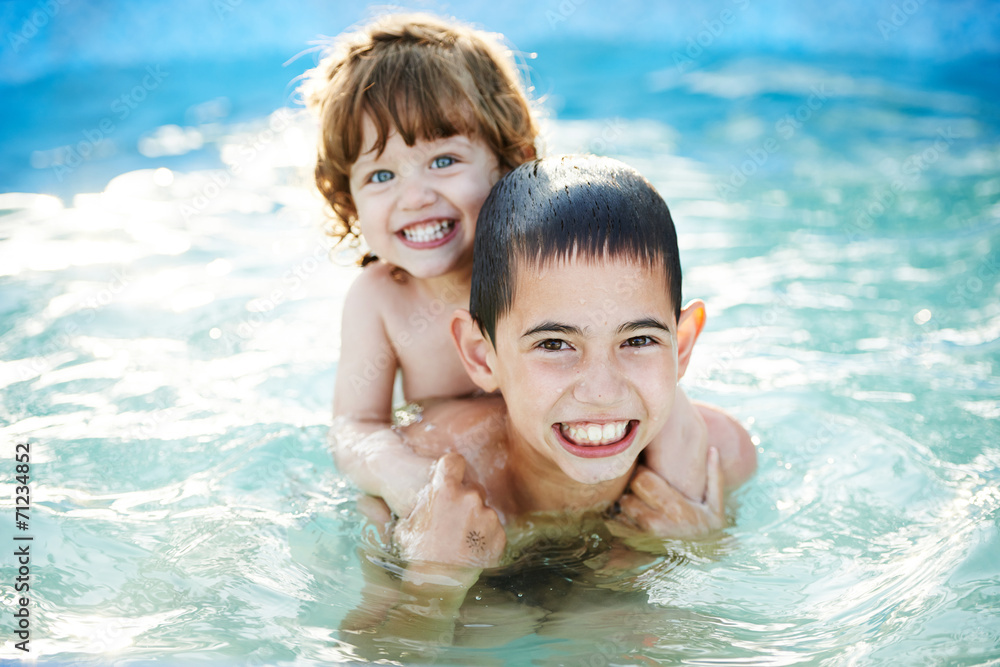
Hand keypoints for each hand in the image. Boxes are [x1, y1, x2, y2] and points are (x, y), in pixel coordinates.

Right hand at [394, 452, 505, 569]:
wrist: (438, 584)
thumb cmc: (417, 554)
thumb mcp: (406, 525)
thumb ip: (418, 506)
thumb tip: (415, 501)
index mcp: (445, 491)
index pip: (454, 461)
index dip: (452, 468)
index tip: (451, 476)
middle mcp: (470, 498)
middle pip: (472, 489)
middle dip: (465, 501)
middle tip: (453, 521)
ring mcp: (487, 517)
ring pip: (483, 510)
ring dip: (475, 520)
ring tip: (460, 540)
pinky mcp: (500, 535)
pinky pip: (493, 529)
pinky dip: (485, 537)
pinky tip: (471, 550)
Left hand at [610, 446, 724, 540]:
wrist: (699, 561)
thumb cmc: (706, 527)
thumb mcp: (716, 506)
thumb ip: (714, 476)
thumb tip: (713, 449)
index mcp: (674, 509)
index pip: (642, 480)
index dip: (642, 471)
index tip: (647, 471)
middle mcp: (655, 524)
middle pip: (626, 494)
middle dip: (630, 487)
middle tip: (638, 484)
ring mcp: (641, 536)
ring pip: (618, 509)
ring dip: (622, 501)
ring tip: (634, 497)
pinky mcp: (632, 544)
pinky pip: (615, 523)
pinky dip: (617, 515)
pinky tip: (628, 511)